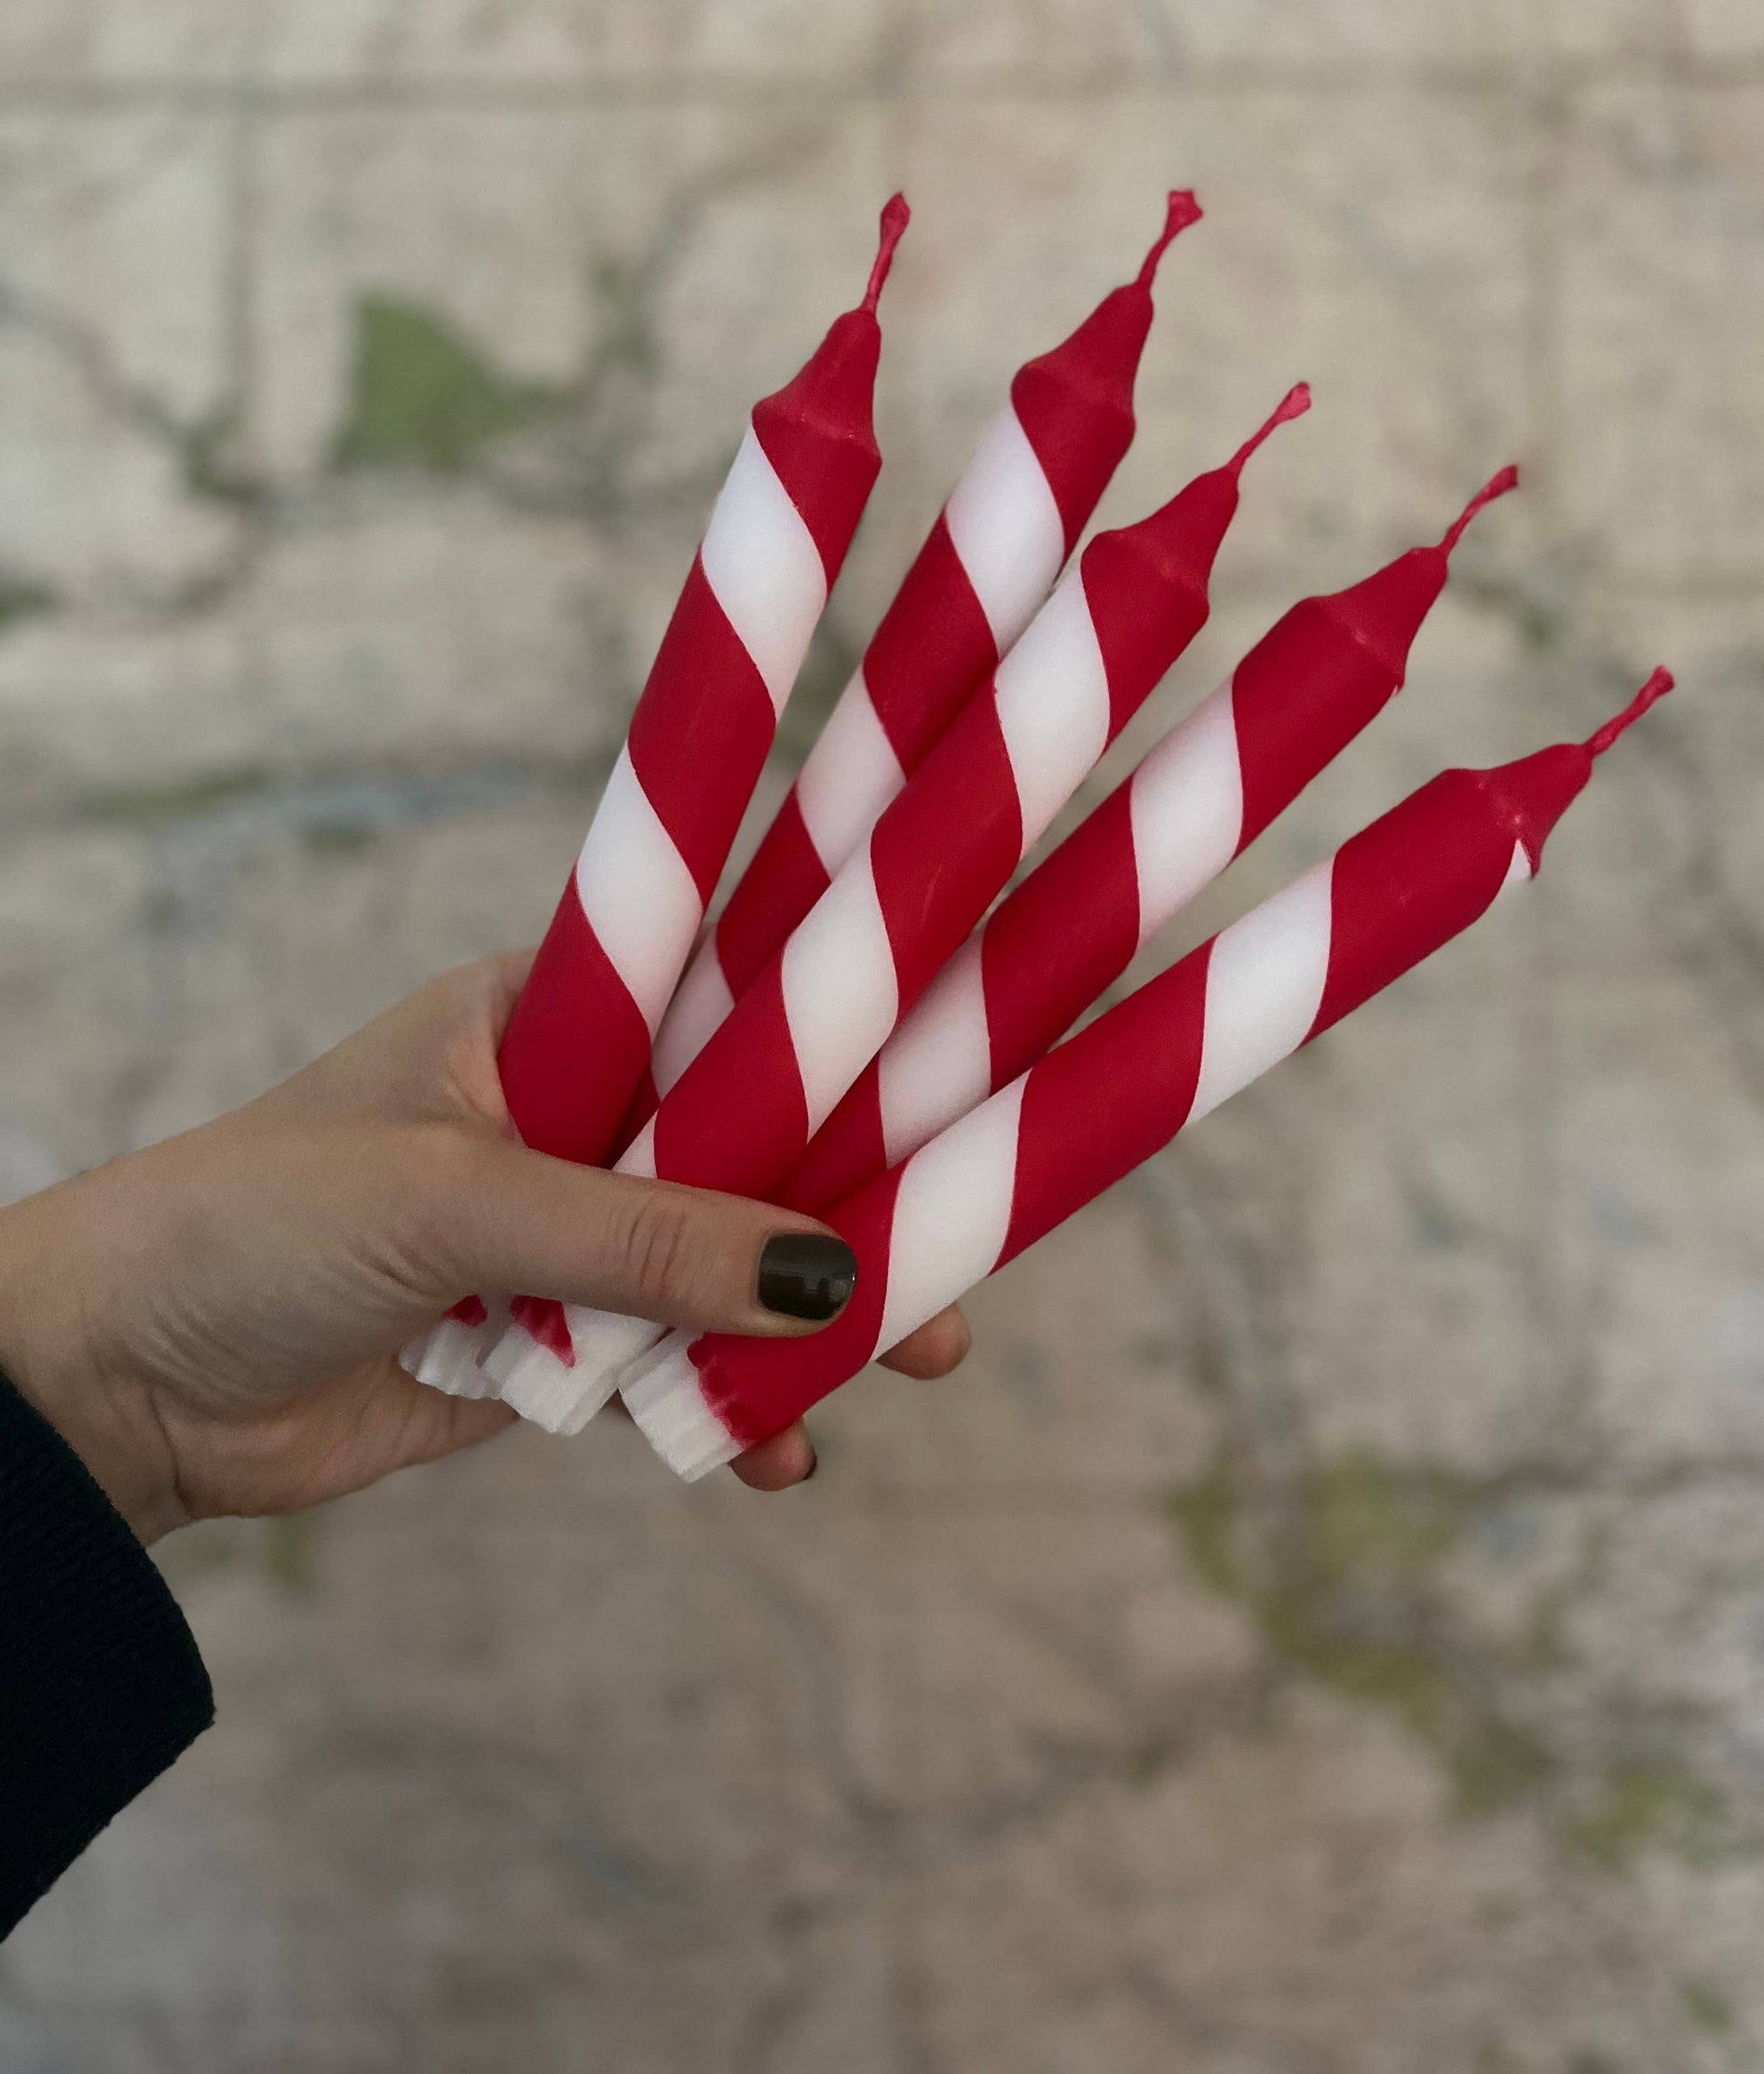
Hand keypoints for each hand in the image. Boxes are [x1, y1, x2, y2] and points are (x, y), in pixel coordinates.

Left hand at [0, 954, 968, 1542]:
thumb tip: (824, 1275)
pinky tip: (777, 1450)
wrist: (118, 1385)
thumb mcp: (457, 1203)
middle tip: (957, 1255)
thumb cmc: (256, 1224)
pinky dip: (732, 1406)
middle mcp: (572, 1114)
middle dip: (850, 1200)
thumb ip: (641, 1238)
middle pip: (750, 1143)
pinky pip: (675, 1366)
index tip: (953, 1068)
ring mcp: (563, 1234)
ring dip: (809, 1316)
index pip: (725, 1001)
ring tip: (912, 1358)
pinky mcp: (548, 1347)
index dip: (838, 1034)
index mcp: (550, 1015)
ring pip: (725, 1262)